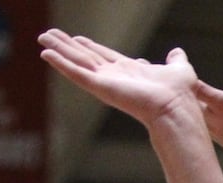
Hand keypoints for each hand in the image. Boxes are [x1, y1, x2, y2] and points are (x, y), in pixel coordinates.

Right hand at [38, 29, 199, 126]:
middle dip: (67, 45)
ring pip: (77, 61)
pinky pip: (76, 72)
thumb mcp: (180, 69)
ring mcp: (105, 81)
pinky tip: (46, 53)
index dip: (90, 46)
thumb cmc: (180, 94)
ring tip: (42, 38)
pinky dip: (60, 63)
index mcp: (129, 71)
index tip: (76, 39)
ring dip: (58, 49)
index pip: (104, 56)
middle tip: (49, 35)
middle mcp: (114, 76)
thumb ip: (176, 60)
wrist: (176, 107)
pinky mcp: (99, 86)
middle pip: (85, 56)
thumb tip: (177, 53)